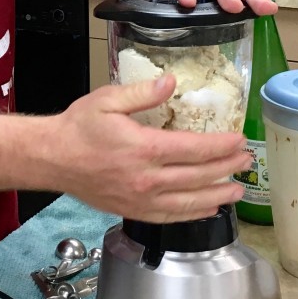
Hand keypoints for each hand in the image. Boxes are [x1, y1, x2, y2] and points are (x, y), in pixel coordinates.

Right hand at [51, 75, 251, 222]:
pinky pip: (170, 217)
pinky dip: (192, 214)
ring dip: (217, 195)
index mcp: (143, 148)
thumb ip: (143, 92)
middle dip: (227, 168)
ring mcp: (140, 199)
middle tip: (246, 161)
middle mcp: (146, 178)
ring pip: (189, 202)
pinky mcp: (132, 211)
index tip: (239, 140)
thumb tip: (171, 82)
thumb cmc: (78, 127)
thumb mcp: (108, 100)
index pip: (195, 149)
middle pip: (198, 176)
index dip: (222, 145)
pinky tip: (206, 208)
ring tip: (237, 190)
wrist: (51, 158)